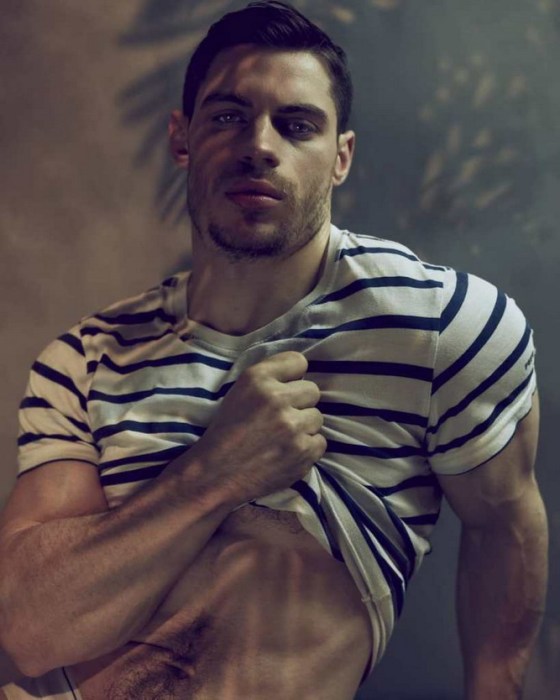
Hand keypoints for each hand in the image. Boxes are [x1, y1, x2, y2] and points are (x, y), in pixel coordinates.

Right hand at [189, 351, 325, 502]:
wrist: (215, 476)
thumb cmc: (226, 433)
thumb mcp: (238, 392)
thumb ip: (269, 377)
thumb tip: (300, 372)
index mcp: (257, 379)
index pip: (298, 361)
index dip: (293, 376)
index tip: (285, 388)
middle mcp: (276, 398)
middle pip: (312, 390)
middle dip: (300, 403)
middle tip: (280, 418)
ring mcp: (292, 426)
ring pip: (317, 417)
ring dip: (304, 427)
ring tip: (282, 438)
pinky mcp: (303, 452)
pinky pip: (320, 442)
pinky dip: (307, 449)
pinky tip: (286, 453)